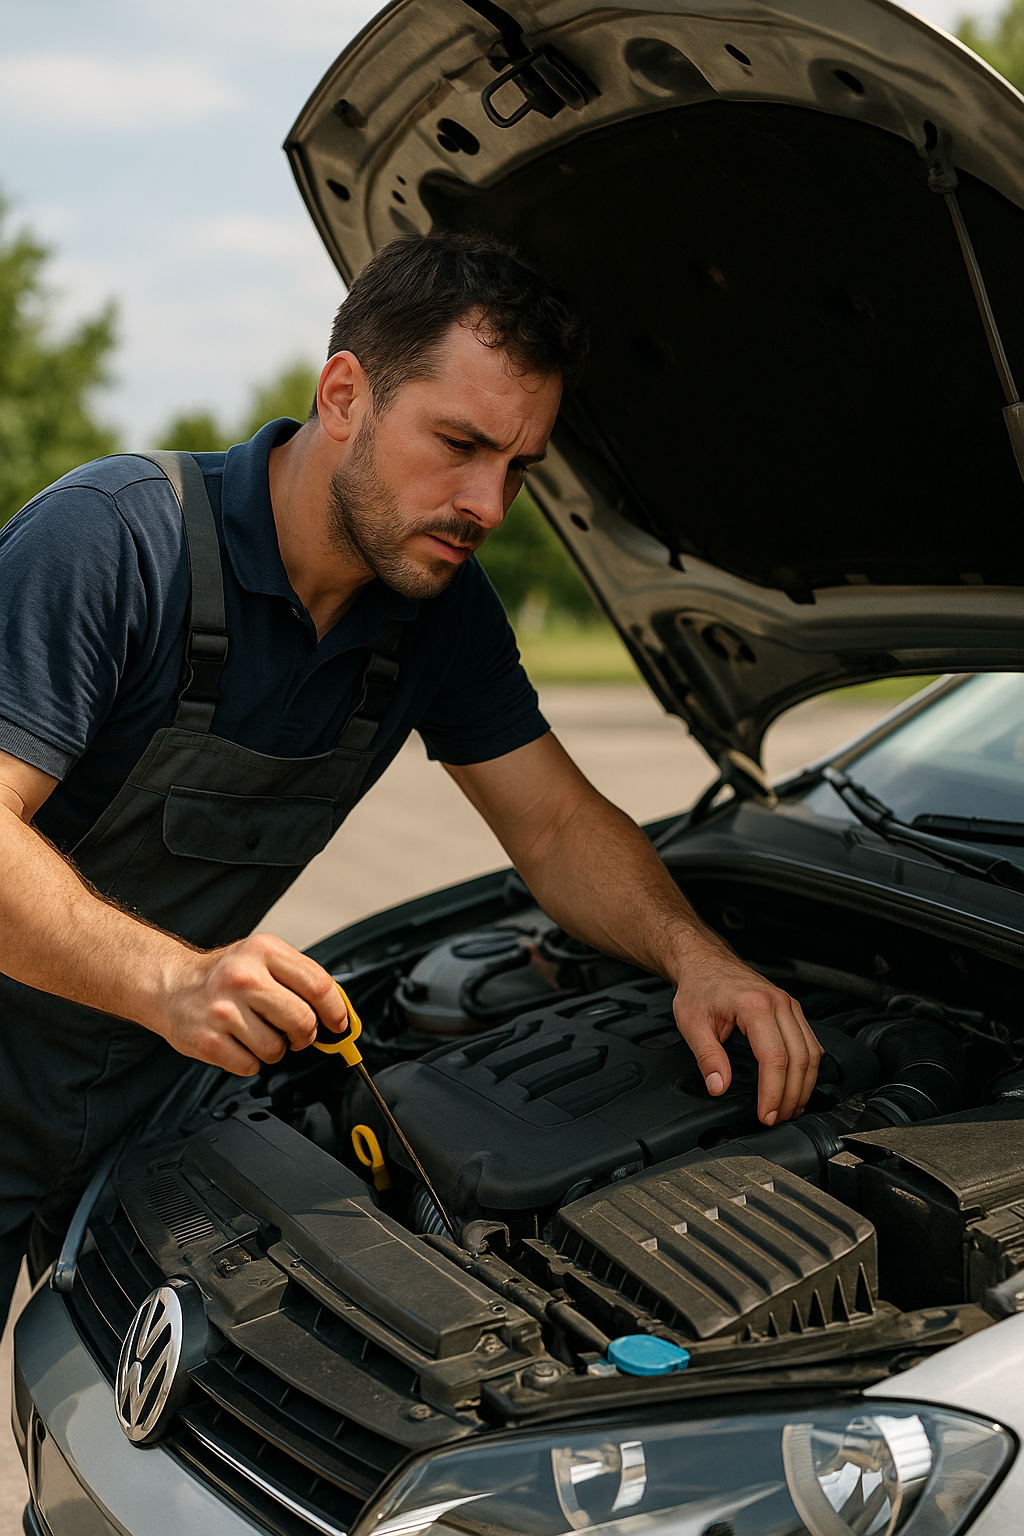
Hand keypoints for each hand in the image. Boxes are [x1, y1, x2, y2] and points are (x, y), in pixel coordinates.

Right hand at [152, 933, 348, 1075]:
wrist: (171, 985)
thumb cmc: (224, 975)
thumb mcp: (263, 958)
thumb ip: (300, 978)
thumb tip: (339, 1011)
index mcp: (264, 951)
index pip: (318, 985)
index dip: (336, 1010)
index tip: (338, 1023)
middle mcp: (243, 977)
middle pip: (303, 1021)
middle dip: (305, 1035)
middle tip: (296, 1034)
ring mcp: (223, 1010)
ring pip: (277, 1049)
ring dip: (275, 1049)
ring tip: (258, 1033)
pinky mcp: (207, 1040)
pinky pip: (250, 1066)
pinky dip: (250, 1061)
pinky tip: (238, 1043)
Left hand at [672, 950, 821, 1124]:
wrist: (705, 961)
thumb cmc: (698, 987)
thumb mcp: (692, 1023)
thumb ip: (707, 1057)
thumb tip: (720, 1087)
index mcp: (755, 1005)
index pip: (774, 1058)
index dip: (773, 1092)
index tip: (766, 1115)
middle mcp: (779, 1003)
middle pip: (799, 1059)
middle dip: (791, 1096)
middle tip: (777, 1118)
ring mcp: (789, 1005)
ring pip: (811, 1053)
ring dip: (804, 1086)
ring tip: (790, 1109)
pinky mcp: (792, 1010)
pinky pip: (811, 1043)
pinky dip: (808, 1069)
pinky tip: (798, 1086)